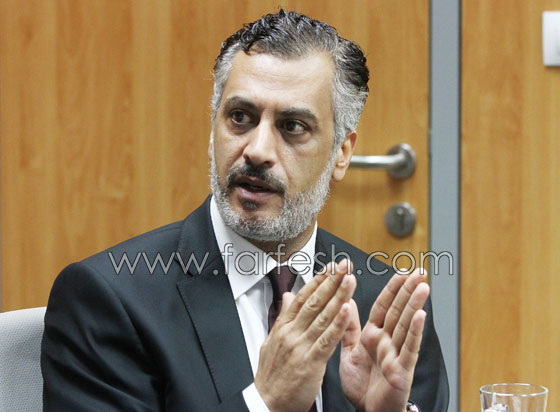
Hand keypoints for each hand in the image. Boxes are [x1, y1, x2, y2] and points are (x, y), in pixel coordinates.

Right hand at [254, 260, 356, 411]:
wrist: (266, 403)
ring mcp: (300, 346)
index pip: (303, 297)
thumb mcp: (272, 341)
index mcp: (283, 327)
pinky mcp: (310, 362)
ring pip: (323, 316)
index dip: (318, 281)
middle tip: (343, 265)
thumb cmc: (272, 376)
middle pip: (314, 301)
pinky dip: (337, 323)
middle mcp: (291, 333)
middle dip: (331, 281)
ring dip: (338, 296)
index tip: (329, 267)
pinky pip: (326, 339)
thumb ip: (283, 317)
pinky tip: (346, 310)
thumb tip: (289, 296)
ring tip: (349, 279)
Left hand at [339, 268, 428, 411]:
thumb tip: (346, 301)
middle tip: (418, 272)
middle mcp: (386, 341)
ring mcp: (396, 354)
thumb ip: (349, 327)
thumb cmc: (361, 386)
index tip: (400, 272)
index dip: (391, 289)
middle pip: (397, 311)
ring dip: (414, 305)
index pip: (383, 306)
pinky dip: (415, 331)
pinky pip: (409, 348)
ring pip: (406, 325)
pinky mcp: (402, 369)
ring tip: (422, 286)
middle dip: (407, 290)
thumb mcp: (350, 352)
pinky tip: (421, 315)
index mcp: (372, 335)